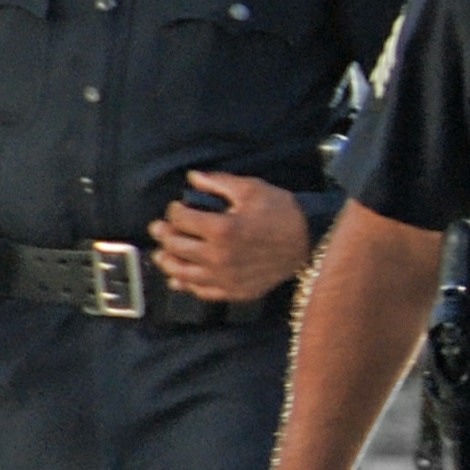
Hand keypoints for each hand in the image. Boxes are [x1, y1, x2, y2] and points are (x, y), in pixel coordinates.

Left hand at [150, 171, 312, 302]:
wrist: (309, 241)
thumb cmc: (281, 212)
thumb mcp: (251, 188)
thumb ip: (218, 182)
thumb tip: (192, 178)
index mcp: (221, 228)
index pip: (180, 219)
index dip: (174, 210)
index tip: (177, 207)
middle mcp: (218, 256)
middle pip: (175, 246)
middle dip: (163, 233)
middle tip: (159, 228)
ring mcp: (225, 277)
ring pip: (181, 273)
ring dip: (167, 261)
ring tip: (163, 254)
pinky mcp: (234, 291)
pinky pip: (201, 292)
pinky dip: (186, 285)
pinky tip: (180, 278)